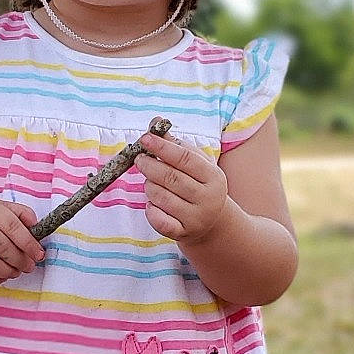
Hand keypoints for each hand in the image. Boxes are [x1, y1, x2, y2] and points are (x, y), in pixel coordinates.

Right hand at [0, 192, 45, 284]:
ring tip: (16, 271)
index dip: (28, 242)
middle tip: (29, 266)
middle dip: (20, 260)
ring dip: (8, 271)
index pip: (11, 225)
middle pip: (2, 246)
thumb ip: (15, 212)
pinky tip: (1, 276)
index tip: (39, 253)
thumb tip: (36, 224)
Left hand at [138, 130, 229, 245]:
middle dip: (150, 166)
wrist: (212, 223)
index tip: (144, 138)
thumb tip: (155, 121)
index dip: (162, 147)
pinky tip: (152, 203)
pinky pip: (159, 221)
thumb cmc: (198, 185)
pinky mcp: (183, 233)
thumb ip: (174, 144)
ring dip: (149, 187)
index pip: (185, 158)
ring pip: (161, 198)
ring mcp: (196, 218)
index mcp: (213, 176)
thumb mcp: (194, 164)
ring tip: (151, 183)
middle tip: (139, 159)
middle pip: (171, 178)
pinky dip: (150, 210)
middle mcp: (208, 198)